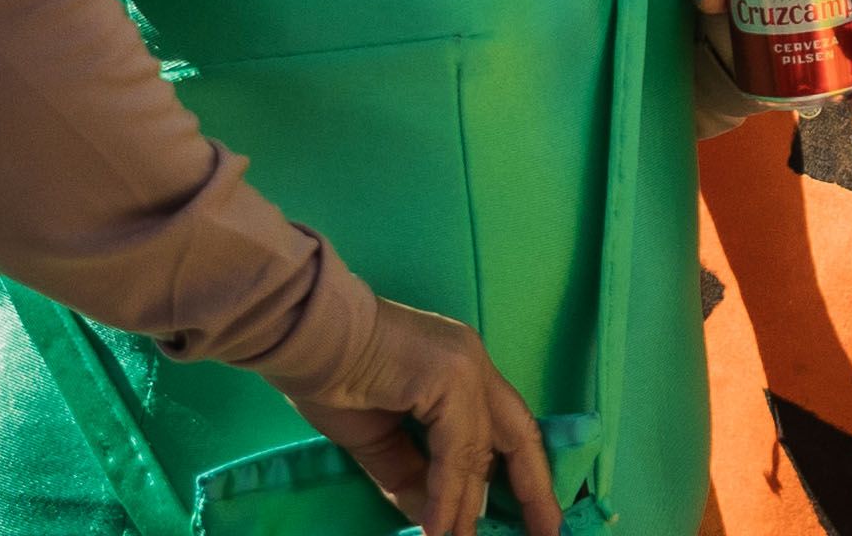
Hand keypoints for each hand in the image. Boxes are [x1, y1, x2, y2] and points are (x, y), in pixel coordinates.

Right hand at [289, 298, 557, 535]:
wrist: (301, 335)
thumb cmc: (332, 377)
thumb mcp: (380, 440)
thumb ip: (413, 477)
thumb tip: (439, 521)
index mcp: (461, 371)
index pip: (505, 428)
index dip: (522, 473)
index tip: (534, 515)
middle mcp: (474, 363)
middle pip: (519, 434)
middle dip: (535, 490)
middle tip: (549, 534)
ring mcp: (466, 367)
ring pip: (480, 451)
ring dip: (469, 509)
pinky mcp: (450, 377)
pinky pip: (456, 452)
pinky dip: (448, 495)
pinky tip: (440, 528)